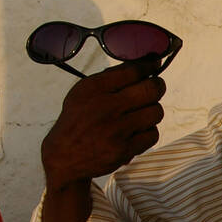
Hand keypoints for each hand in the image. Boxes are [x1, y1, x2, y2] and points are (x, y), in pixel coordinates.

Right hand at [41, 57, 165, 192]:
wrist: (64, 158)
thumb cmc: (77, 121)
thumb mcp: (83, 93)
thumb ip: (110, 78)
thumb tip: (143, 65)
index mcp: (93, 89)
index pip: (132, 70)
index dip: (149, 65)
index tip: (155, 63)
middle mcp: (105, 106)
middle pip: (150, 89)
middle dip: (157, 86)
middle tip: (155, 87)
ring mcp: (116, 129)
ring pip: (155, 112)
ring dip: (152, 111)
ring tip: (142, 113)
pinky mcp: (124, 149)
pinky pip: (152, 134)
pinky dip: (148, 132)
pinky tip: (136, 132)